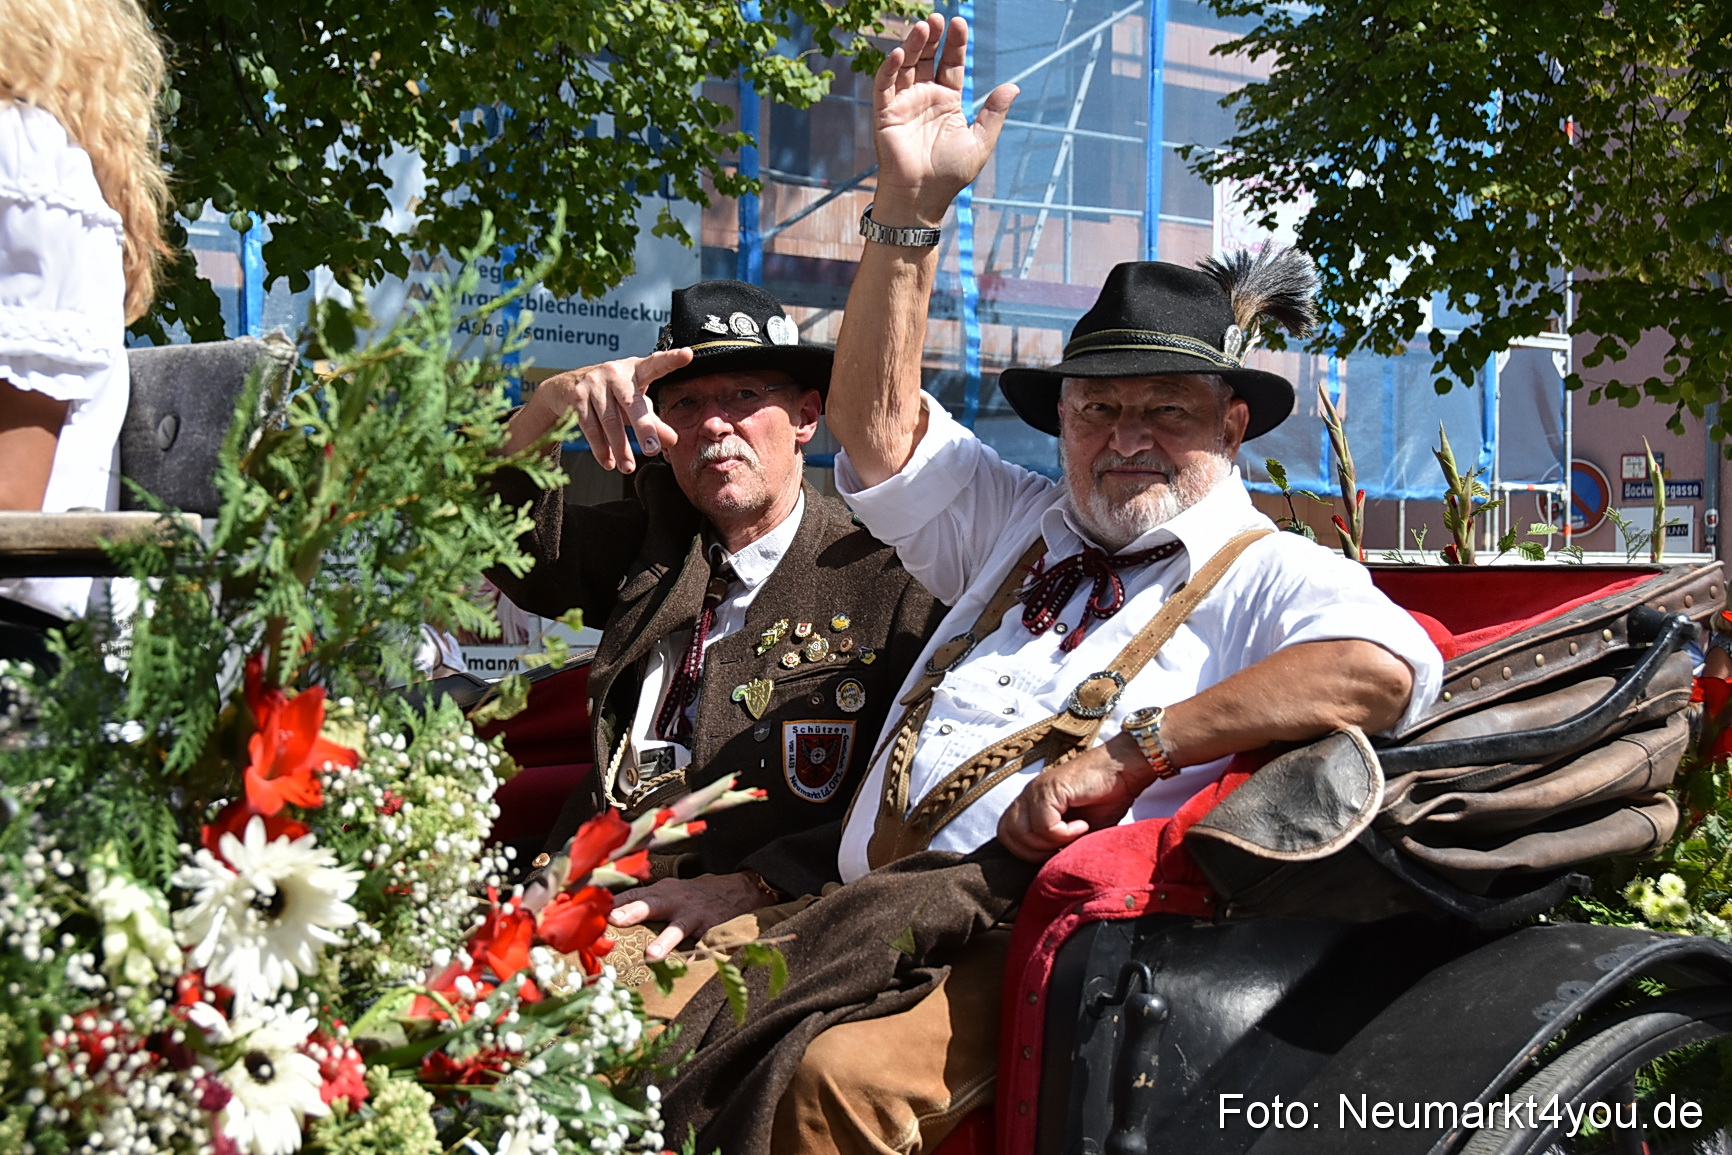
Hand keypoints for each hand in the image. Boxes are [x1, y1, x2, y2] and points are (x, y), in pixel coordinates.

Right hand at [500, 347, 691, 470]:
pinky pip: (589, 427)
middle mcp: (614, 372)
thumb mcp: (634, 403)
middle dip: (643, 427)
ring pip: (609, 420)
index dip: (671, 360)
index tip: (688, 355)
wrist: (565, 388)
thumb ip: (654, 421)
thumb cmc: (612, 395)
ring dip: (620, 446)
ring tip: (628, 467)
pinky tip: (609, 462)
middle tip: (653, 450)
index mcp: (635, 370)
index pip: (656, 364)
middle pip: (631, 403)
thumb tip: (673, 441)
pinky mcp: (576, 397)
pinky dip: (600, 447)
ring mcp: (593, 383)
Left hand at [606, 872, 771, 961]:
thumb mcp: (667, 892)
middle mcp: (675, 901)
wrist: (738, 890)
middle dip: (632, 910)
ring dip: (665, 941)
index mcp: (660, 892)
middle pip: (652, 904)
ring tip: (651, 955)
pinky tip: (692, 966)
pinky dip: (700, 954)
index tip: (588, 908)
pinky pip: (706, 943)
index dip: (611, 902)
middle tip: (613, 919)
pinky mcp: (713, 929)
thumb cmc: (690, 896)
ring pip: (679, 927)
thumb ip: (639, 902)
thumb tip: (603, 916)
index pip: (631, 894)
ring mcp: (695, 915)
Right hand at [870, 15, 1017, 227]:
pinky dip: (890, 69)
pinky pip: (885, 86)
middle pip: (927, 58)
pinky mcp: (885, 114)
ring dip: (911, 45)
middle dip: (931, 37)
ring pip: (906, 66)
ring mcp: (904, 104)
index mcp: (948, 102)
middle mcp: (925, 98)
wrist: (922, 198)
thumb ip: (993, 113)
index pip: (951, 64)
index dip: (955, 44)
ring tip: (922, 26)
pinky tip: (899, 54)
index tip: (960, 23)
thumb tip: (1014, 86)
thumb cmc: (950, 175)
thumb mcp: (979, 142)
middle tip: (937, 18)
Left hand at [996, 734, 1155, 862]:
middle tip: (1062, 848)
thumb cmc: (1105, 801)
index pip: (1006, 836)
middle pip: (1007, 835)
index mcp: (1030, 805)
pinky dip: (1065, 833)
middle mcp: (1028, 796)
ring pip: (1022, 832)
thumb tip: (1048, 872)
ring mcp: (1037, 790)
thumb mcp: (1076, 831)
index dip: (1027, 852)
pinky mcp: (1051, 787)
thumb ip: (1057, 844)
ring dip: (1050, 843)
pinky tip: (1083, 824)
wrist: (1124, 770)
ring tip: (1075, 835)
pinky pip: (1045, 825)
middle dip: (1034, 852)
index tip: (1056, 853)